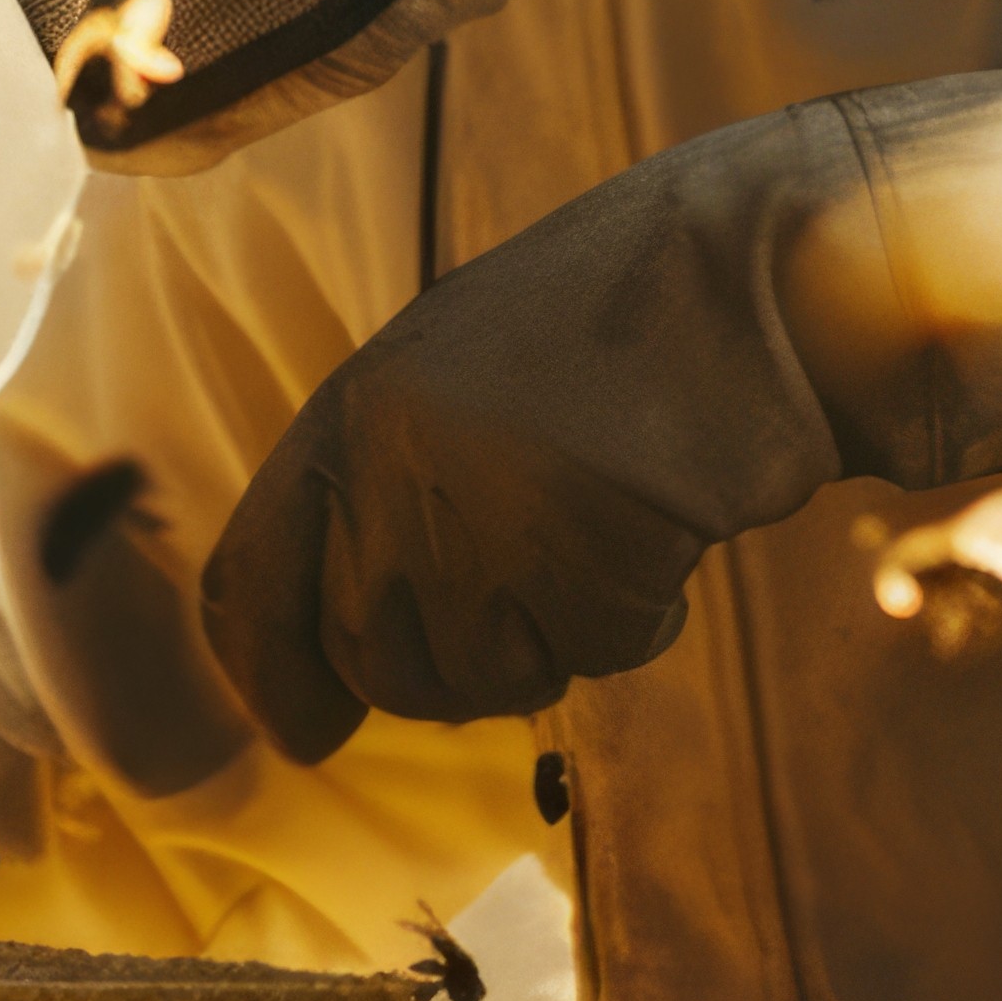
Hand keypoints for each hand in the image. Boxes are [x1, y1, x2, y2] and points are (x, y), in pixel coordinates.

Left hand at [195, 70, 1001, 760]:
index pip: (246, 584)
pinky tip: (662, 525)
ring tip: (597, 525)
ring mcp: (486, 513)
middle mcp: (393, 465)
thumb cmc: (613, 329)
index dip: (269, 675)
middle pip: (370, 659)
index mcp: (351, 410)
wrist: (755, 267)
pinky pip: (593, 653)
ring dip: (545, 637)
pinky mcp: (588, 553)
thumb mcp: (455, 381)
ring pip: (476, 679)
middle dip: (443, 664)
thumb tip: (311, 698)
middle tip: (527, 598)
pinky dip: (638, 616)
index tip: (303, 733)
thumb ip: (379, 499)